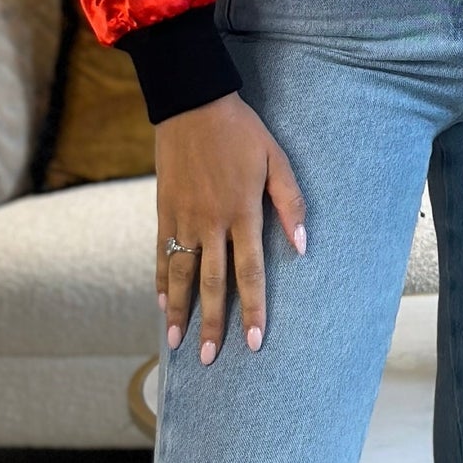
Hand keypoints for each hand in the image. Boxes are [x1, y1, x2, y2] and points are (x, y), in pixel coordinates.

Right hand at [154, 91, 306, 363]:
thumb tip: (302, 247)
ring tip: (176, 343)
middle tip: (210, 359)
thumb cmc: (242, 132)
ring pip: (180, 274)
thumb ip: (290, 203)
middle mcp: (210, 222)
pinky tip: (161, 303)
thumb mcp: (277, 160)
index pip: (249, 272)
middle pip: (213, 283)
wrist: (192, 103)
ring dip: (180, 311)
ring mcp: (182, 218)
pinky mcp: (164, 210)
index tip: (254, 342)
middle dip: (213, 324)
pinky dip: (160, 280)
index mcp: (242, 212)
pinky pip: (159, 253)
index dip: (253, 309)